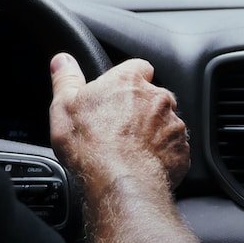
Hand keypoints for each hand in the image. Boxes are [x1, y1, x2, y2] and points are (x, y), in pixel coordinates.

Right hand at [49, 53, 190, 190]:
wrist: (119, 181)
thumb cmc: (91, 143)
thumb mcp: (64, 106)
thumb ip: (66, 79)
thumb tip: (62, 61)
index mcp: (130, 81)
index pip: (138, 68)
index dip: (128, 80)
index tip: (117, 93)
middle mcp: (157, 98)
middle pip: (153, 97)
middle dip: (140, 109)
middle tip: (118, 128)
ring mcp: (173, 124)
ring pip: (165, 123)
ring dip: (152, 132)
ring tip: (129, 150)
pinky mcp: (181, 150)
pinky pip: (172, 148)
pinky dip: (161, 155)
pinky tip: (143, 165)